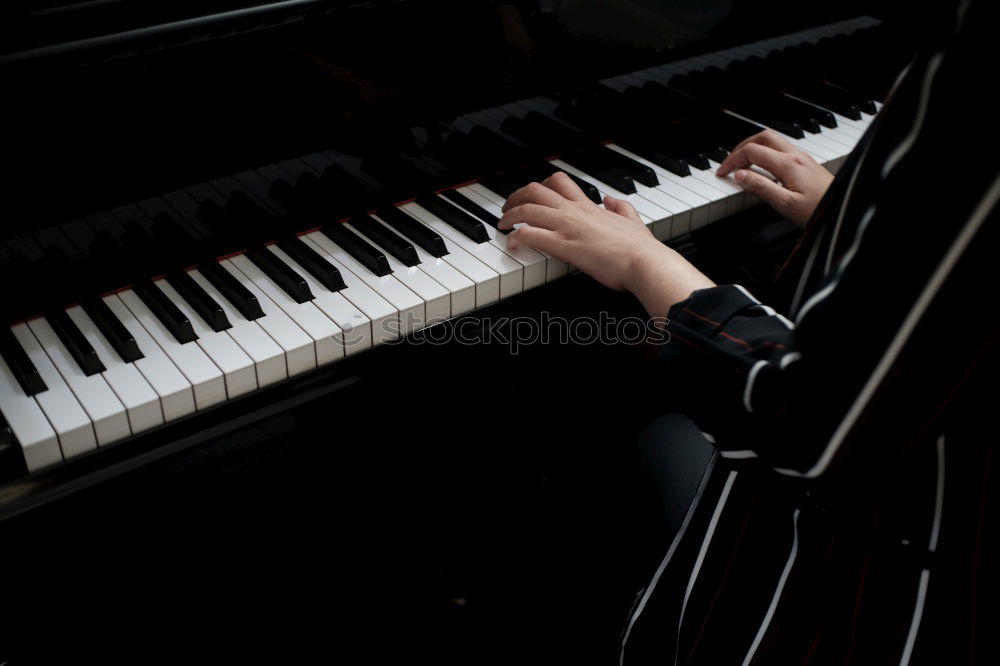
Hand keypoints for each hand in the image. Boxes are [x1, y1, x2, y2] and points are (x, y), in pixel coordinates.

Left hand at [499, 172, 713, 317]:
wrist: (645, 263)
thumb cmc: (640, 249)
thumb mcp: (633, 220)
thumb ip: (621, 207)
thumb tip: (612, 199)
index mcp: (589, 207)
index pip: (559, 183)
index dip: (540, 186)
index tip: (530, 195)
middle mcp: (575, 212)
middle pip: (536, 190)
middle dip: (516, 197)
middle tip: (508, 209)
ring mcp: (567, 227)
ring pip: (527, 209)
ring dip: (509, 215)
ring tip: (502, 225)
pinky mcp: (563, 246)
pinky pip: (530, 235)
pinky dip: (515, 237)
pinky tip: (511, 244)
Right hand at [716, 130, 833, 226]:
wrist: (842, 210)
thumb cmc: (817, 210)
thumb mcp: (784, 203)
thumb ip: (760, 187)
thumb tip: (740, 175)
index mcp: (788, 164)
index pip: (752, 151)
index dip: (733, 160)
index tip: (723, 172)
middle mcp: (796, 156)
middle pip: (762, 137)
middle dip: (742, 147)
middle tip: (730, 163)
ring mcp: (801, 157)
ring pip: (772, 140)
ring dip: (753, 147)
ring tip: (741, 163)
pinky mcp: (805, 163)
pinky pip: (780, 149)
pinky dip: (764, 153)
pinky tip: (761, 167)